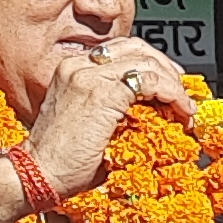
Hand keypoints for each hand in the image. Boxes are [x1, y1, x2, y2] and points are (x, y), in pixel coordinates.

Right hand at [24, 36, 194, 196]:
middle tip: (182, 91)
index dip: (150, 63)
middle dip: (166, 68)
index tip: (168, 81)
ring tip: (185, 106)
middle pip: (136, 49)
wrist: (37, 174)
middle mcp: (79, 66)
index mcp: (72, 69)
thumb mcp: (88, 123)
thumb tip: (148, 110)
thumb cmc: (59, 161)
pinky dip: (172, 94)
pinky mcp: (103, 93)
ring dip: (174, 84)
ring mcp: (89, 76)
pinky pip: (150, 82)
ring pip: (147, 63)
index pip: (120, 51)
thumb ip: (112, 108)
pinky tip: (180, 110)